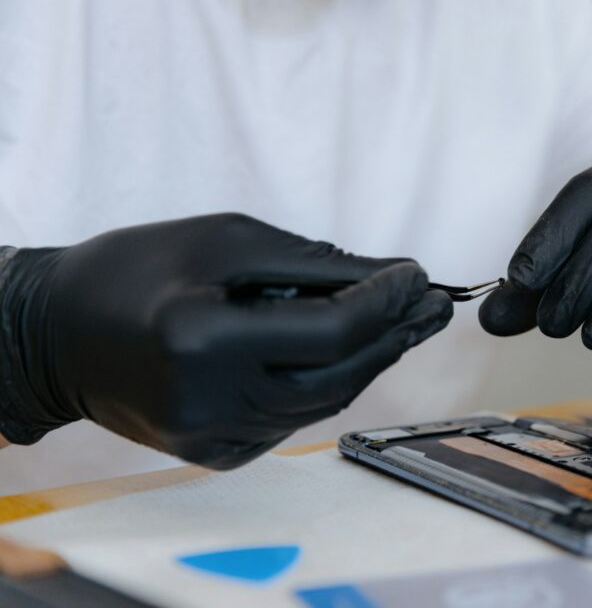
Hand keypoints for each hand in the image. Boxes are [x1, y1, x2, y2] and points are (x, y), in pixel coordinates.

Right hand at [0, 213, 451, 468]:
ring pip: (323, 403)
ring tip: (404, 324)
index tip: (418, 276)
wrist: (56, 333)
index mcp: (204, 339)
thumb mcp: (225, 241)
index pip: (330, 331)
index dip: (386, 303)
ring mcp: (211, 437)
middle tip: (432, 306)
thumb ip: (314, 264)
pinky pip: (291, 420)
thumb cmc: (137, 269)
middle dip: (393, 337)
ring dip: (369, 362)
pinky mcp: (212, 453)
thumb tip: (393, 277)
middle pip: (339, 376)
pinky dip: (325, 385)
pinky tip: (348, 354)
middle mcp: (211, 401)